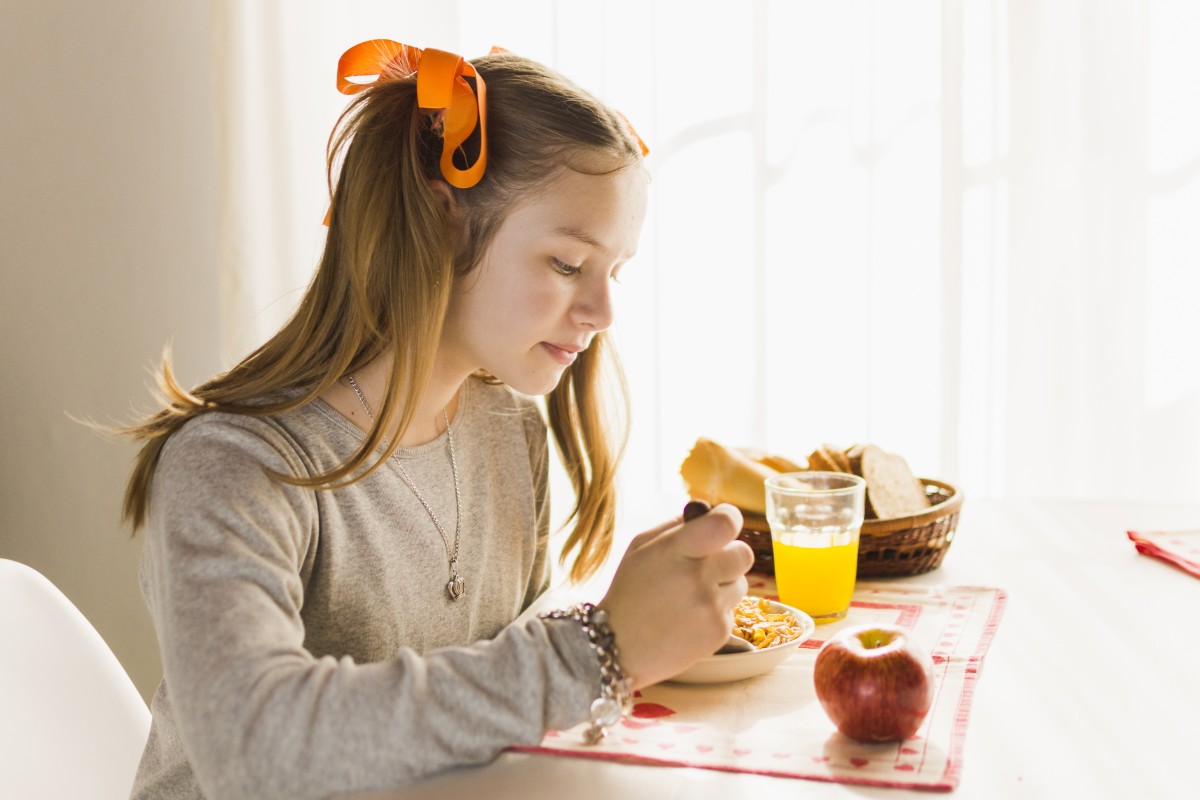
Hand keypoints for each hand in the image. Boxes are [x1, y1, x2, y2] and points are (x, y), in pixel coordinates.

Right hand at [596, 503, 752, 688]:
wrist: (621, 646)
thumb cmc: (631, 591)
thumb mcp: (641, 548)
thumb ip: (676, 526)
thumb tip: (710, 511)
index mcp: (675, 551)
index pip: (725, 524)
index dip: (729, 518)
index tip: (722, 522)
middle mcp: (696, 578)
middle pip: (743, 553)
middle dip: (730, 554)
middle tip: (708, 563)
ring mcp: (710, 607)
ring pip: (741, 582)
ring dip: (723, 584)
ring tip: (691, 596)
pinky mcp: (719, 632)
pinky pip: (732, 609)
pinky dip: (716, 610)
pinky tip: (690, 617)